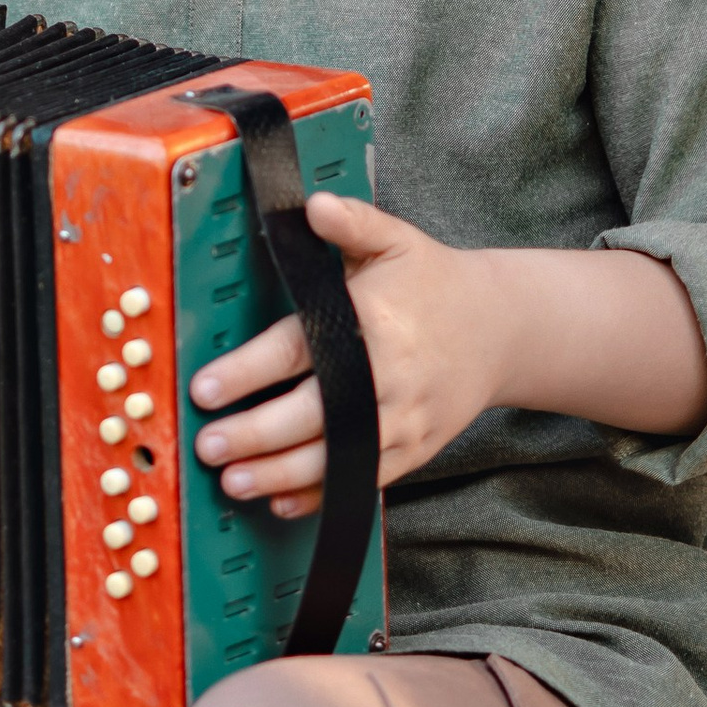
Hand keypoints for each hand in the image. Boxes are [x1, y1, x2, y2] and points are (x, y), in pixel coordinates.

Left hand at [190, 201, 706, 512]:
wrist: (502, 329)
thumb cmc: (433, 283)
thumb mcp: (396, 240)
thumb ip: (352, 222)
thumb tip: (311, 203)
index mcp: (376, 319)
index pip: (301, 348)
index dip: (248, 371)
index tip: (204, 389)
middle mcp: (391, 375)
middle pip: (315, 413)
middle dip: (256, 435)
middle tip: (206, 446)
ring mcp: (406, 419)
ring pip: (338, 457)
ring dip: (281, 475)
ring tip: (232, 482)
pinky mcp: (415, 449)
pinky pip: (364, 480)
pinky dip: (322, 496)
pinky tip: (281, 503)